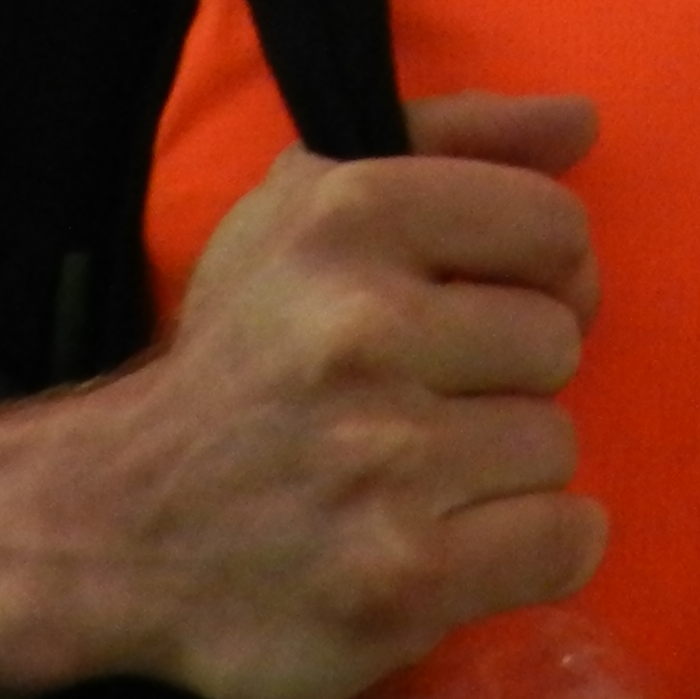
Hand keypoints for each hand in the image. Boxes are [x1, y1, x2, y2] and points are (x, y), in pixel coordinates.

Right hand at [61, 93, 605, 698]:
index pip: (553, 226)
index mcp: (347, 213)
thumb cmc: (246, 350)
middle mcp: (361, 327)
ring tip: (419, 472)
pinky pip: (564, 542)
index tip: (487, 304)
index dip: (543, 271)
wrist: (117, 522)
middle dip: (506, 376)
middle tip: (426, 398)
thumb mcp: (313, 203)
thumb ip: (455, 141)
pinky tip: (456, 537)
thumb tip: (581, 119)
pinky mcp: (400, 579)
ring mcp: (382, 460)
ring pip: (557, 445)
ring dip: (505, 468)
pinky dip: (530, 549)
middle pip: (557, 341)